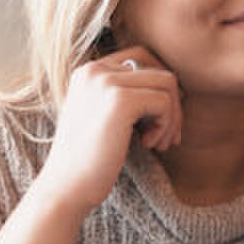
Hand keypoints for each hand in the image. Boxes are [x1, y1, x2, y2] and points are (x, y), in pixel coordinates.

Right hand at [31, 46, 182, 218]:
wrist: (66, 187)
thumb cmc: (90, 159)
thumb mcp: (105, 116)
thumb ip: (128, 95)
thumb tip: (177, 87)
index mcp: (89, 71)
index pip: (141, 57)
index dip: (160, 87)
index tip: (160, 118)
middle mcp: (95, 70)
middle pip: (158, 70)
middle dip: (172, 105)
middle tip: (167, 137)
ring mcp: (106, 82)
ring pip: (167, 84)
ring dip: (172, 117)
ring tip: (158, 143)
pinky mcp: (120, 100)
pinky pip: (164, 102)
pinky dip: (165, 126)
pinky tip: (148, 145)